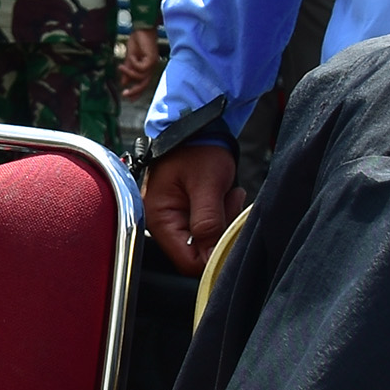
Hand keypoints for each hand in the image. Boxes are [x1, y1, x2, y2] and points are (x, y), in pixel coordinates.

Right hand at [114, 25, 165, 93]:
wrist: (141, 29)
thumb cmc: (137, 41)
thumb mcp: (129, 58)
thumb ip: (128, 70)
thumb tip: (123, 82)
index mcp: (146, 68)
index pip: (142, 83)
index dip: (135, 92)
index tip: (125, 97)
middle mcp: (151, 68)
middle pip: (144, 84)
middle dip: (134, 91)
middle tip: (124, 94)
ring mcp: (153, 64)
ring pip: (141, 77)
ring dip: (130, 73)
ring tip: (120, 66)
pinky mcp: (152, 59)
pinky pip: (141, 68)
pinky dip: (134, 64)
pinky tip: (131, 56)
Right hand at [142, 138, 239, 277]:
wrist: (195, 128)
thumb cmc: (196, 149)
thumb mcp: (206, 184)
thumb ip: (208, 222)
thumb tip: (213, 256)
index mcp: (159, 218)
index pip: (187, 261)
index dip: (212, 255)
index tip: (230, 233)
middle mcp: (161, 223)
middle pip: (196, 253)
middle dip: (219, 233)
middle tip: (229, 202)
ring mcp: (172, 218)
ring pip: (204, 242)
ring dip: (222, 223)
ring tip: (227, 195)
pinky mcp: (184, 213)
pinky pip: (205, 229)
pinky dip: (219, 216)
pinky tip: (223, 196)